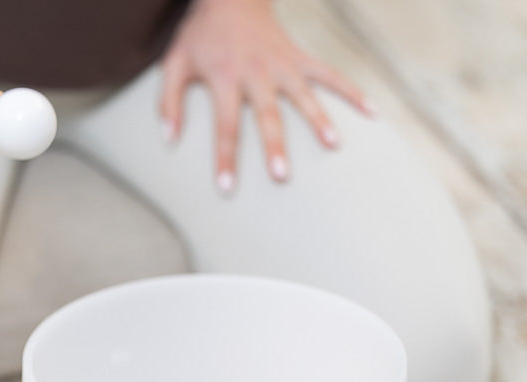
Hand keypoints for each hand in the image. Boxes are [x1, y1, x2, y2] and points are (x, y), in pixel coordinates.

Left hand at [159, 0, 372, 191]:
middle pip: (268, 114)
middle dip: (275, 146)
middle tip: (282, 176)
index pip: (224, 126)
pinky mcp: (300, 57)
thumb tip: (168, 141)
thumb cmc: (200, 35)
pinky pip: (330, 73)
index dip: (225, 158)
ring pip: (305, 94)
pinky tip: (370, 112)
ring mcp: (282, 63)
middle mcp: (257, 72)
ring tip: (333, 146)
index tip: (228, 188)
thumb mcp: (174, 63)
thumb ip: (168, 102)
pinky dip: (351, 90)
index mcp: (225, 78)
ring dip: (320, 119)